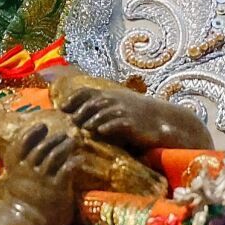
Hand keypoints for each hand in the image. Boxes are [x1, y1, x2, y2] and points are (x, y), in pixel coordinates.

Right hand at [2, 119, 80, 223]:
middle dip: (54, 138)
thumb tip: (36, 144)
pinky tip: (79, 160)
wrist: (29, 222)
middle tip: (64, 135)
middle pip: (42, 146)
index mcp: (17, 166)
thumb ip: (25, 162)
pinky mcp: (57, 188)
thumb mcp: (19, 178)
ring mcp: (43, 179)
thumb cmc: (26, 198)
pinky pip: (67, 168)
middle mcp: (29, 170)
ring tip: (73, 142)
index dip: (33, 132)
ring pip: (55, 154)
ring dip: (66, 145)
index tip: (42, 126)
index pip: (22, 142)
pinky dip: (74, 161)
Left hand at [54, 73, 212, 150]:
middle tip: (67, 122)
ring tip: (81, 128)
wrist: (163, 121)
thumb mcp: (118, 106)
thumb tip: (74, 117)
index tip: (61, 109)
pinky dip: (108, 126)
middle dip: (78, 112)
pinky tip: (100, 132)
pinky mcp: (132, 123)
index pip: (85, 92)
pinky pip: (117, 123)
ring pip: (102, 112)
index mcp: (109, 95)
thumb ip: (99, 109)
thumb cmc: (137, 115)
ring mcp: (123, 111)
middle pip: (90, 103)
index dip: (72, 100)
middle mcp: (115, 100)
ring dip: (89, 119)